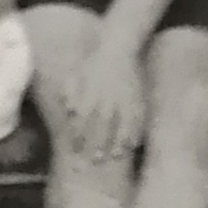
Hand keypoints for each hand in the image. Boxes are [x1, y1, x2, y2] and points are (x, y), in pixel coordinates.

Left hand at [63, 41, 146, 161]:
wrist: (118, 47)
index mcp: (91, 93)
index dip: (79, 136)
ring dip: (118, 141)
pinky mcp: (138, 98)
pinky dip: (136, 131)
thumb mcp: (77, 73)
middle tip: (95, 160)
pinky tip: (133, 144)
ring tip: (116, 156)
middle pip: (102, 124)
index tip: (75, 151)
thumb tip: (69, 108)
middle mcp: (107, 98)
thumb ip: (70, 91)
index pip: (82, 119)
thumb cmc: (94, 62)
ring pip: (121, 123)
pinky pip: (138, 118)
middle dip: (98, 143)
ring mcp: (124, 99)